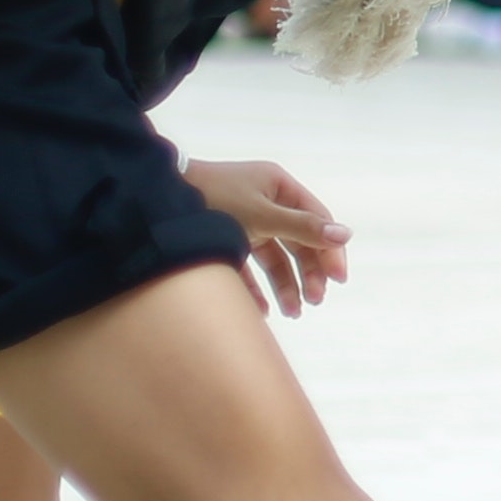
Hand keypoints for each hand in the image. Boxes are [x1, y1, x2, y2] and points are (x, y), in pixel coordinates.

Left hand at [185, 156, 353, 310]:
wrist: (155, 200)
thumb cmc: (214, 197)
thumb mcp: (262, 214)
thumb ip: (303, 228)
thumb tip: (345, 235)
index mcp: (279, 187)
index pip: (316, 220)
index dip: (330, 250)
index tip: (338, 279)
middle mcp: (265, 203)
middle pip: (297, 242)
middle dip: (308, 273)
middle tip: (315, 301)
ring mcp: (244, 223)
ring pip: (273, 258)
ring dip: (285, 285)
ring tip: (293, 313)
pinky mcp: (223, 241)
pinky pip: (246, 269)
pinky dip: (255, 289)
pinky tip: (262, 311)